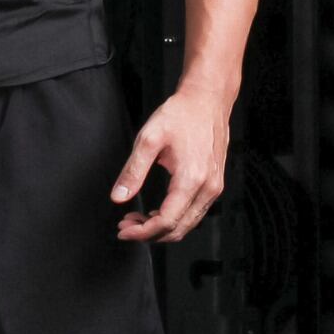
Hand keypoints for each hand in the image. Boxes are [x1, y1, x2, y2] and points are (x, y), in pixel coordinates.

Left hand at [109, 81, 230, 242]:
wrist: (207, 100)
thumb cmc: (180, 115)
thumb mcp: (149, 138)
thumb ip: (133, 171)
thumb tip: (119, 196)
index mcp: (191, 179)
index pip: (167, 221)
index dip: (143, 232)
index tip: (124, 230)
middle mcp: (207, 188)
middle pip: (179, 229)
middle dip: (150, 234)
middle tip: (126, 225)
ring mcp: (214, 187)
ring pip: (188, 224)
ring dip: (162, 228)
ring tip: (137, 219)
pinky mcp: (215, 183)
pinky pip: (195, 212)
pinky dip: (175, 218)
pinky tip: (157, 210)